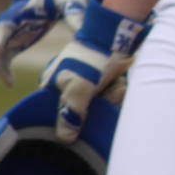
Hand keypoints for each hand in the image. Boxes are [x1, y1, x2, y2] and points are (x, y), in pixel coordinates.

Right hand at [0, 0, 90, 87]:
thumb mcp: (69, 1)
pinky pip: (2, 56)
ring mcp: (10, 31)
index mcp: (20, 11)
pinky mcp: (15, 39)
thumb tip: (84, 33)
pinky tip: (10, 83)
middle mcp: (10, 21)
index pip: (4, 25)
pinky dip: (3, 69)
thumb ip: (74, 15)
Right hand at [40, 0, 146, 140]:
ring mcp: (87, 80)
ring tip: (114, 85)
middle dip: (97, 106)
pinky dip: (117, 91)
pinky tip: (121, 82)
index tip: (85, 117)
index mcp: (53, 83)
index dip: (73, 119)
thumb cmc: (93, 59)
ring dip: (110, 97)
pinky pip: (110, 95)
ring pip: (100, 104)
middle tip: (103, 93)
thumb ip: (71, 113)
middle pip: (82, 111)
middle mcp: (68, 83)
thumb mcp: (79, 87)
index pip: (58, 113)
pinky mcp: (104, 78)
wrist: (119, 36)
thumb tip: (65, 138)